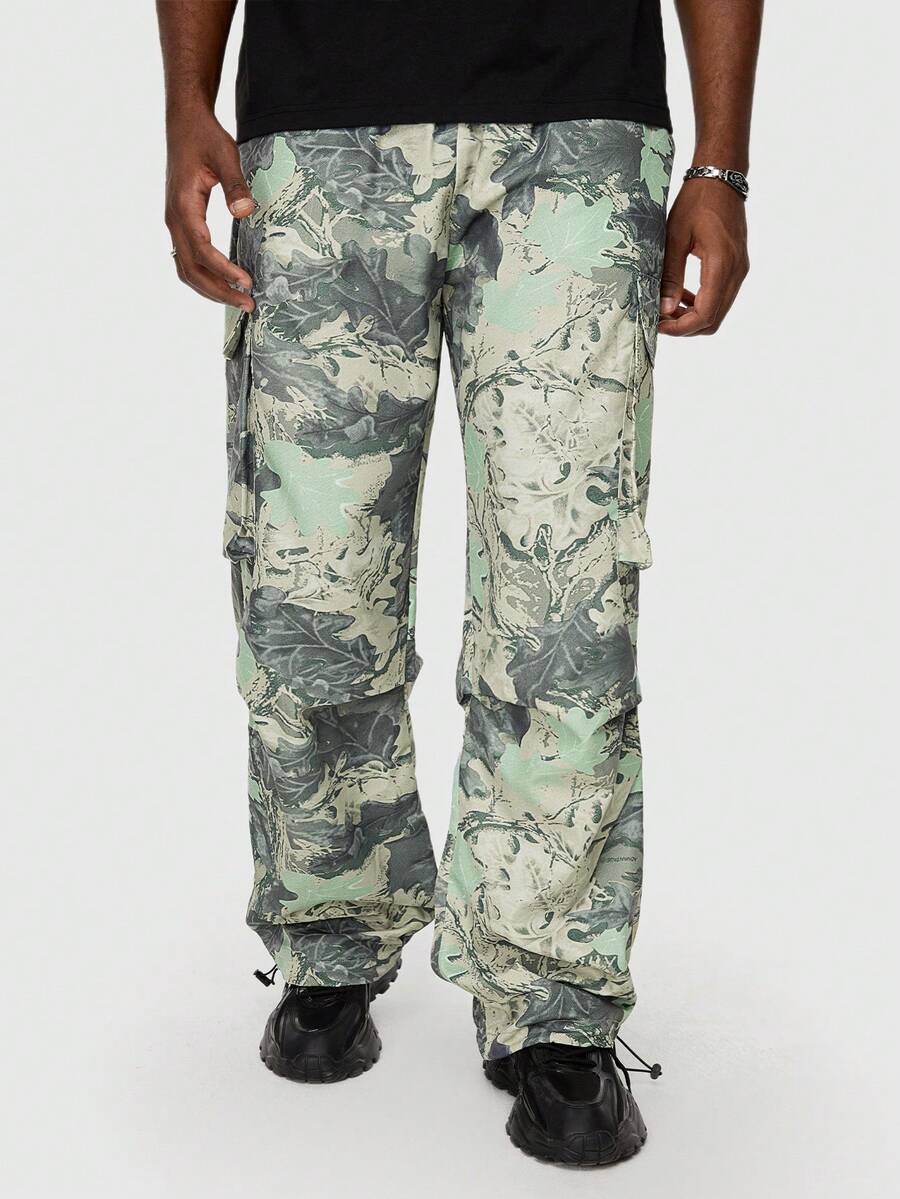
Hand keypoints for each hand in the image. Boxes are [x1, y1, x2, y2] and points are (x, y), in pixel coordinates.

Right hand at [165, 108, 255, 310]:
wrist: (185, 122)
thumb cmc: (205, 137)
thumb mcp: (225, 155)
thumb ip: (236, 184)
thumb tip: (245, 212)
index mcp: (183, 206)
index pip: (203, 250)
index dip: (224, 270)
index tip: (247, 282)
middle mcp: (174, 219)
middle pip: (192, 269)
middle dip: (219, 291)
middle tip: (248, 304)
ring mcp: (174, 222)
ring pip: (186, 269)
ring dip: (211, 289)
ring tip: (238, 300)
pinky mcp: (180, 222)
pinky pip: (187, 259)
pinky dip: (203, 277)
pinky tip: (223, 283)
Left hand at [658, 178, 748, 335]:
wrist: (721, 178)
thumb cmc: (697, 201)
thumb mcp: (675, 237)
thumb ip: (671, 275)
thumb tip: (665, 308)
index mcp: (721, 264)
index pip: (705, 314)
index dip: (681, 327)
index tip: (659, 324)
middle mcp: (736, 271)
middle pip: (713, 320)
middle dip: (685, 326)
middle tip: (660, 318)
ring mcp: (739, 270)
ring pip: (718, 311)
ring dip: (692, 316)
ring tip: (667, 307)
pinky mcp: (737, 266)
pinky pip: (721, 296)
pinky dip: (701, 303)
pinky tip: (682, 295)